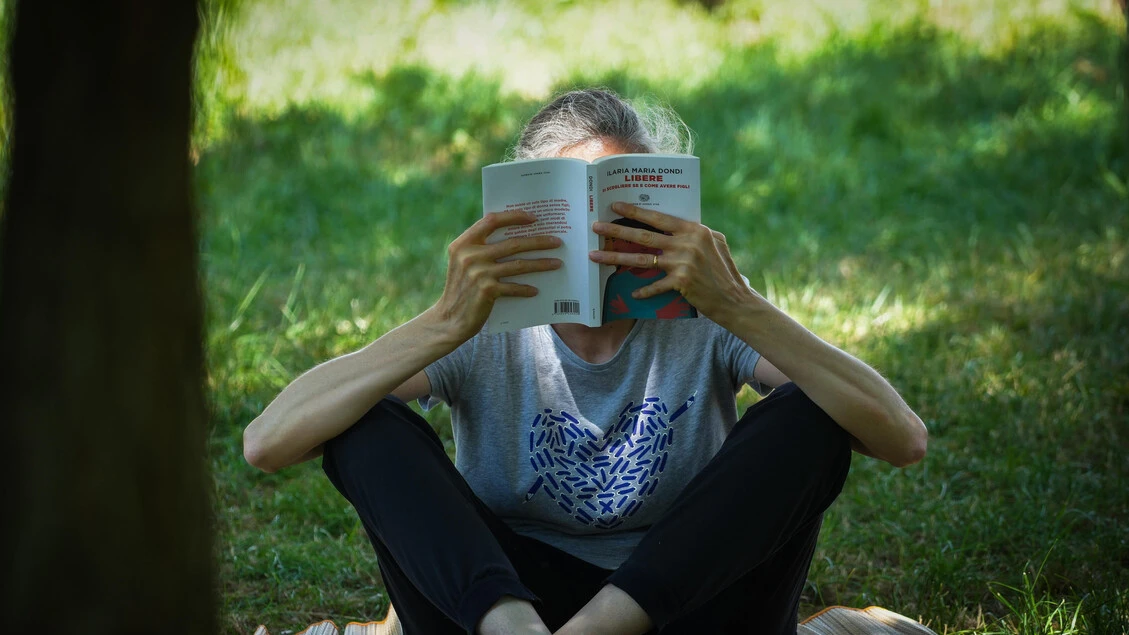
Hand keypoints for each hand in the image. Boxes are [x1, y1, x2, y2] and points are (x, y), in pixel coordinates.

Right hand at [434, 210, 562, 339]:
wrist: (449, 319)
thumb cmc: (461, 288)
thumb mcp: (462, 262)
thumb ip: (480, 248)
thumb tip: (515, 235)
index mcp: (463, 243)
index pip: (491, 220)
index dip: (513, 216)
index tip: (533, 218)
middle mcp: (470, 255)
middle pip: (513, 243)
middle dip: (538, 242)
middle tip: (557, 242)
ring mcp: (479, 273)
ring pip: (519, 265)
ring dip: (541, 264)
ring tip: (557, 263)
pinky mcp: (487, 291)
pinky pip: (514, 287)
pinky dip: (526, 289)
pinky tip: (536, 290)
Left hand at [589, 202, 757, 324]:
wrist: (735, 298)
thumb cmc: (724, 271)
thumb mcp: (714, 243)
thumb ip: (693, 234)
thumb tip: (672, 227)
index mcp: (693, 229)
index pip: (659, 218)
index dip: (635, 211)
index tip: (615, 206)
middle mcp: (686, 243)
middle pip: (644, 236)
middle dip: (616, 230)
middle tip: (596, 227)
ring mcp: (682, 262)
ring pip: (641, 259)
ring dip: (615, 257)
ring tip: (596, 255)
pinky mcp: (681, 282)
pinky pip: (654, 286)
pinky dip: (643, 291)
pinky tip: (632, 294)